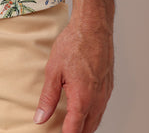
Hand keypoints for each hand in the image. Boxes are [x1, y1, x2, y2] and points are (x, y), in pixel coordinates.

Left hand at [34, 18, 113, 132]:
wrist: (94, 27)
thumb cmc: (74, 44)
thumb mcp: (53, 71)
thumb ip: (47, 98)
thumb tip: (40, 118)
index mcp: (82, 99)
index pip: (74, 131)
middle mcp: (97, 100)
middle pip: (87, 130)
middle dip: (75, 132)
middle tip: (60, 128)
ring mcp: (105, 94)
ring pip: (96, 120)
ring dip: (84, 126)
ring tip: (70, 123)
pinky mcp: (108, 87)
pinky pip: (101, 108)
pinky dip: (91, 114)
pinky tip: (82, 108)